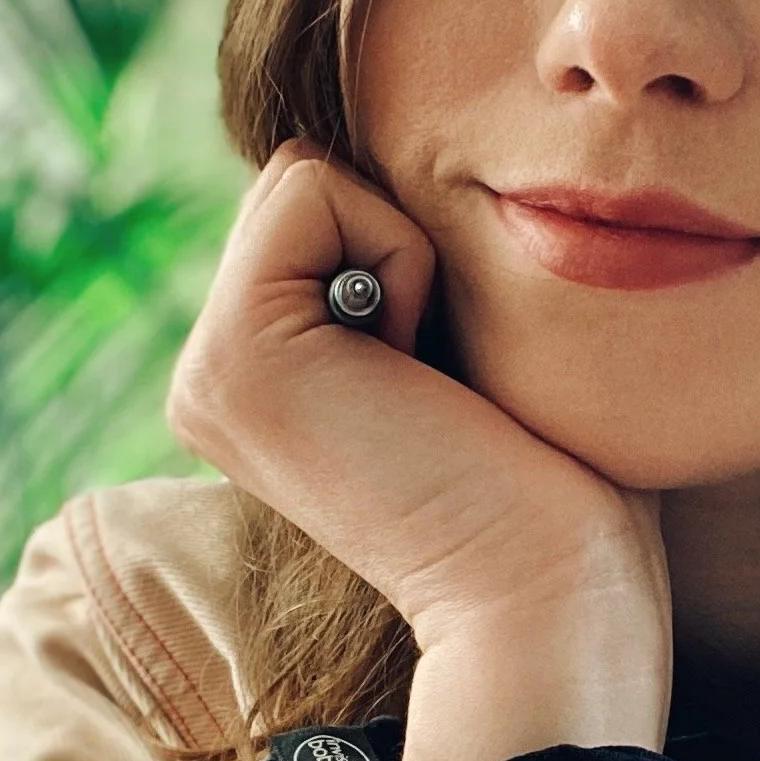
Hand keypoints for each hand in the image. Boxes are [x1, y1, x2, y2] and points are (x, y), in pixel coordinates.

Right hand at [167, 143, 668, 656]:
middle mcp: (211, 376)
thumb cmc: (553, 484)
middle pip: (303, 180)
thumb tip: (413, 169)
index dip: (411, 248)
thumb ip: (405, 275)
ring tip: (426, 380)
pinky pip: (314, 190)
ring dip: (406, 251)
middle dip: (401, 241)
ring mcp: (206, 370)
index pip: (316, 204)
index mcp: (261, 378)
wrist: (545, 591)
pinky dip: (401, 256)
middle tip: (439, 380)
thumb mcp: (461, 351)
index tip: (447, 377)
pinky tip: (414, 370)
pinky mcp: (232, 354)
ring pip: (304, 176)